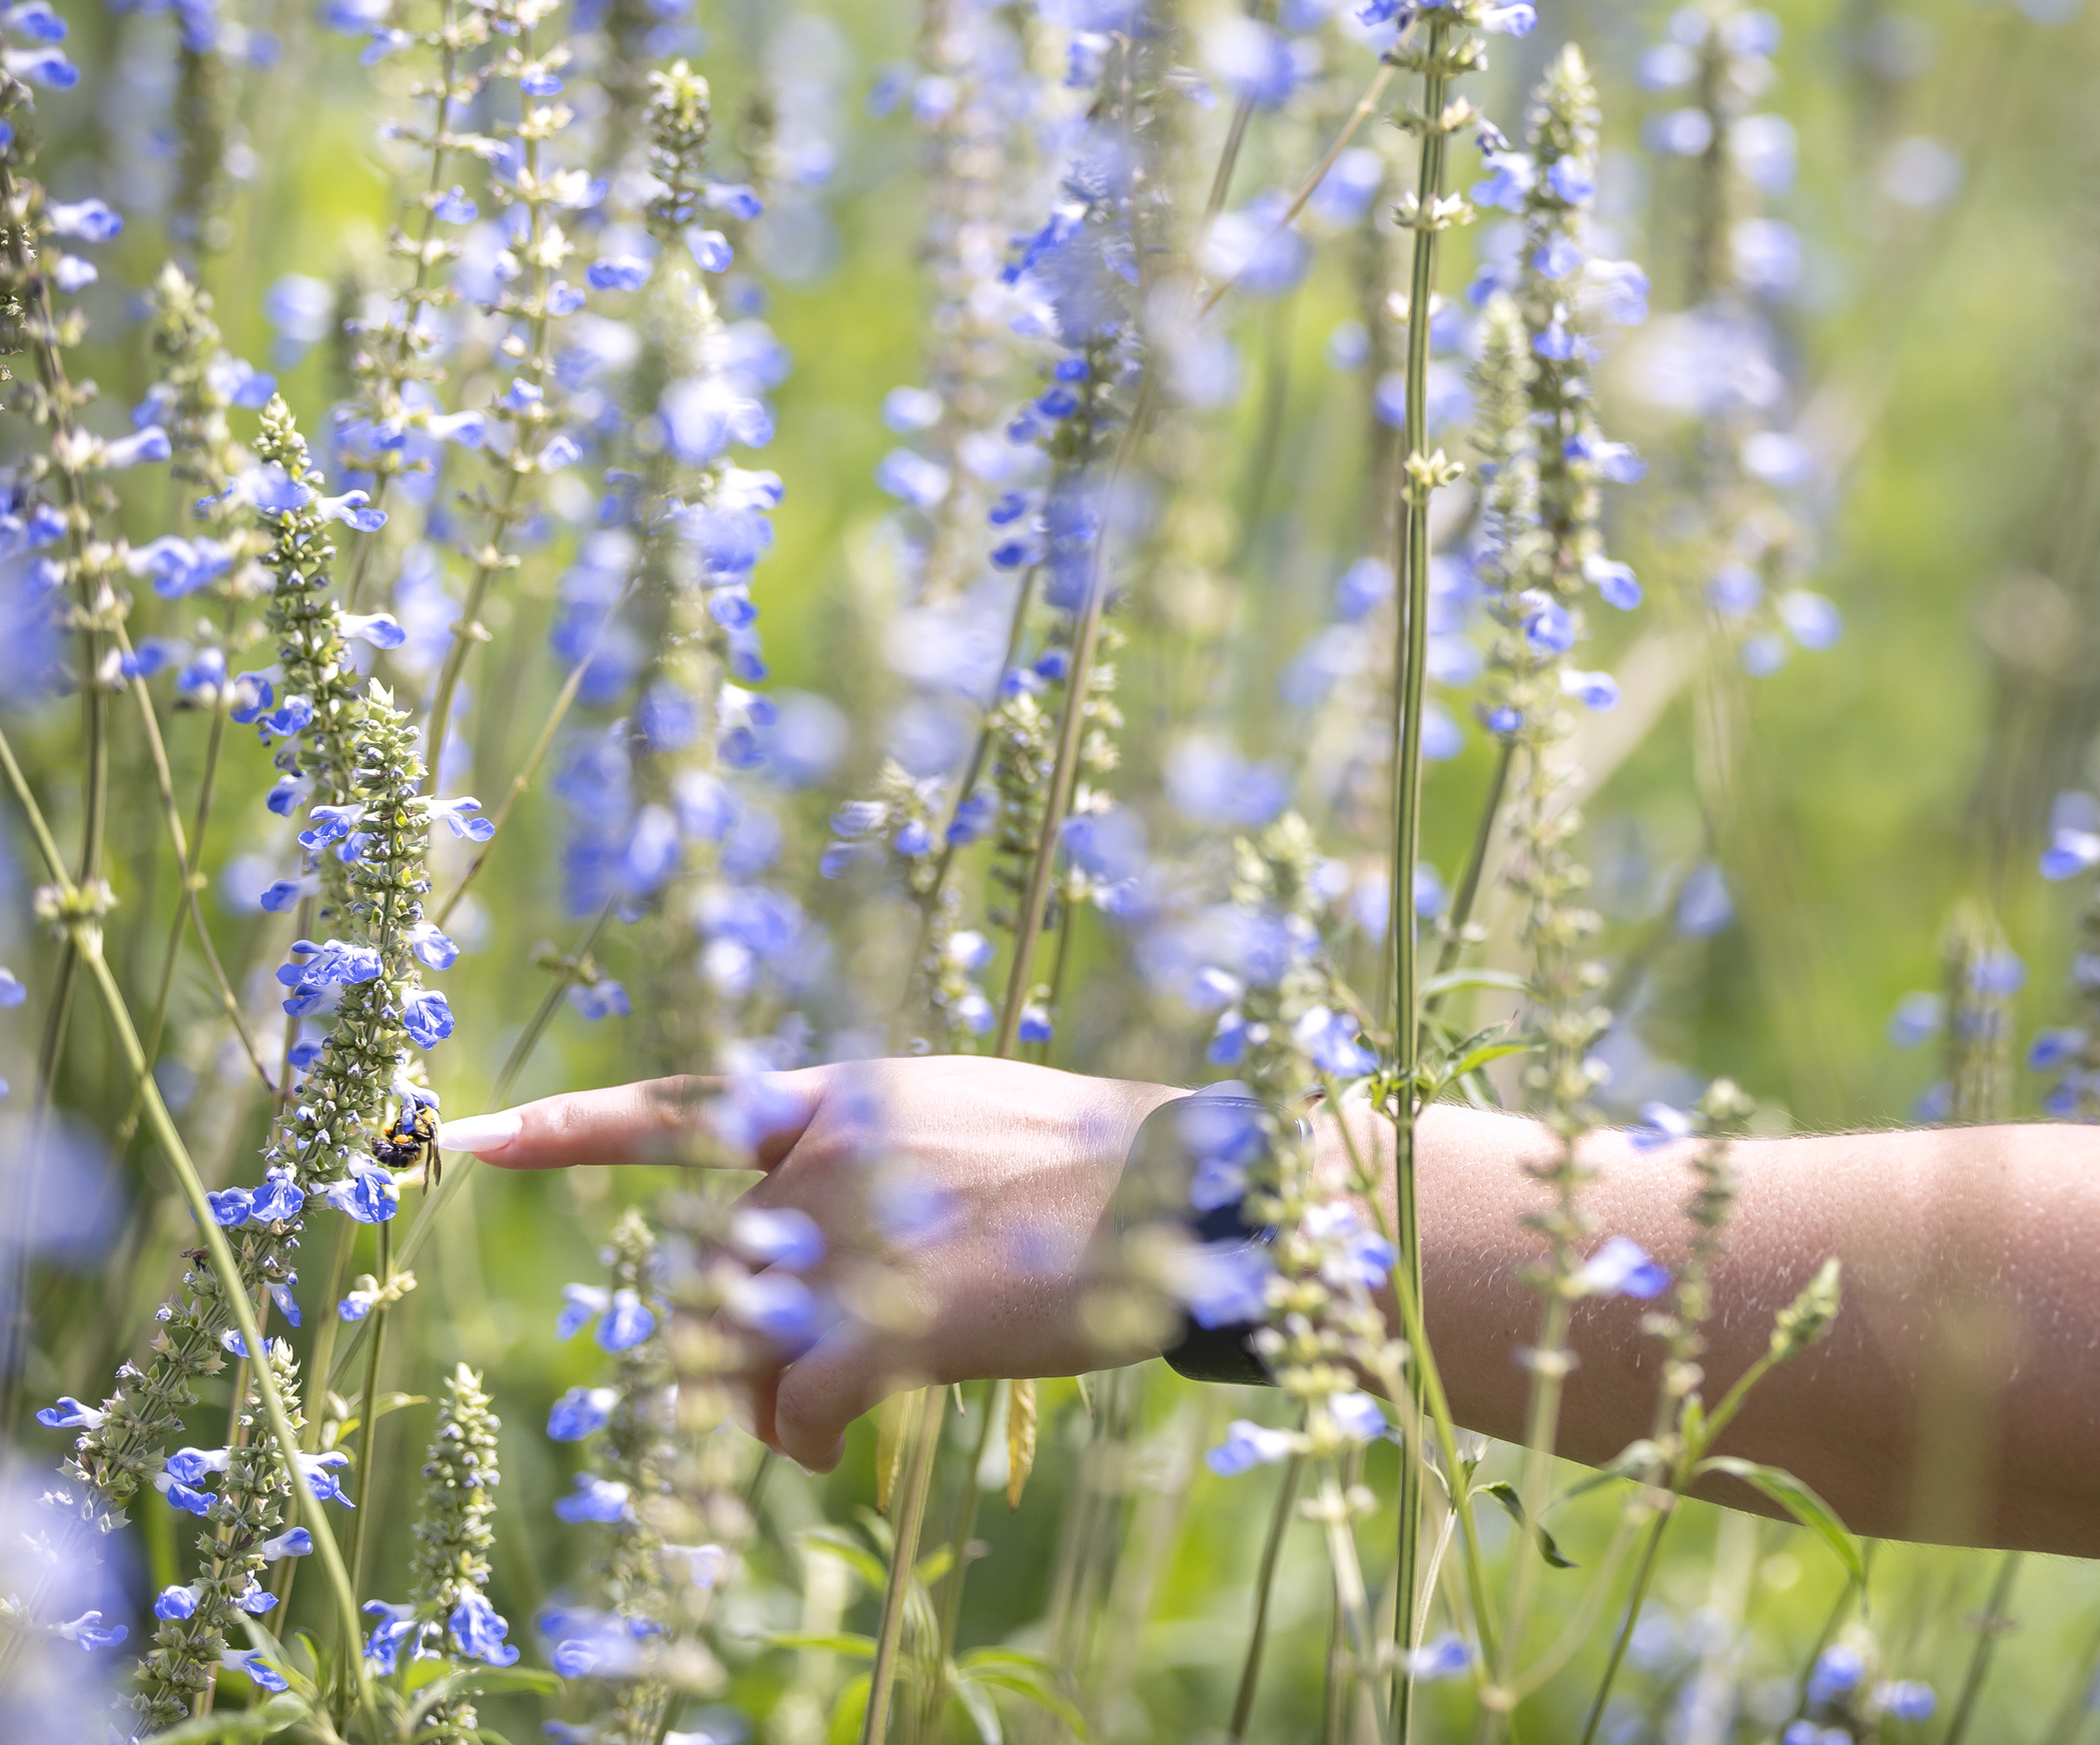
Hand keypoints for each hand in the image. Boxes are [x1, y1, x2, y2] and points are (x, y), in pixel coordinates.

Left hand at [441, 1056, 1189, 1471]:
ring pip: (744, 1350)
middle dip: (744, 1339)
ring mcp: (850, 1240)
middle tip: (802, 1378)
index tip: (468, 1141)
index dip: (569, 1130)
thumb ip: (882, 1171)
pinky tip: (834, 1446)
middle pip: (721, 1275)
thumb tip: (824, 1267)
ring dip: (770, 1398)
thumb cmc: (1106, 1166)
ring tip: (827, 1410)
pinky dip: (801, 1441)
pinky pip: (790, 1414)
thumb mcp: (977, 1122)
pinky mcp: (882, 1324)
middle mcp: (827, 1160)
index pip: (686, 1110)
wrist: (1189, 1187)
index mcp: (849, 1096)